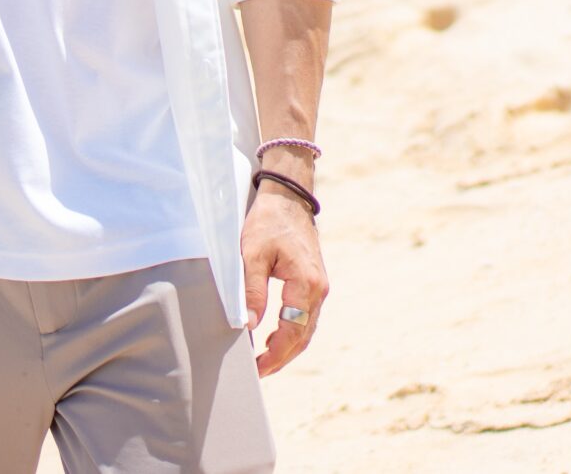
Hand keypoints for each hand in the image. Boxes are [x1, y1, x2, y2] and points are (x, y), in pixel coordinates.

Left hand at [240, 181, 326, 376]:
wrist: (289, 199)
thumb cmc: (268, 222)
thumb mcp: (252, 254)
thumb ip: (252, 291)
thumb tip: (251, 325)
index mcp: (306, 284)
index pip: (292, 331)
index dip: (276, 354)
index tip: (258, 367)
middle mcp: (318, 289)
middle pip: (303, 336)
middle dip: (282, 357)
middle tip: (260, 371)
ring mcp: (319, 287)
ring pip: (306, 329)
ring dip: (288, 347)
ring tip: (265, 361)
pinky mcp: (314, 283)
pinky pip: (305, 317)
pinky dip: (292, 332)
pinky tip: (275, 338)